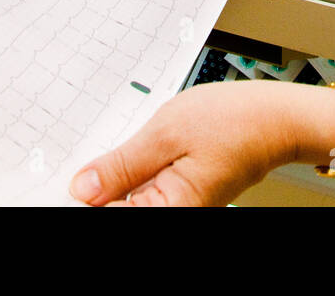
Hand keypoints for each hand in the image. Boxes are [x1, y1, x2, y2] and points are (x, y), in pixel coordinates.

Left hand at [69, 80, 327, 205]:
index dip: (80, 198)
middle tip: (85, 161)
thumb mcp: (166, 133)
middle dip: (95, 187)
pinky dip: (130, 173)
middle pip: (115, 209)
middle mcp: (173, 216)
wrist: (276, 118)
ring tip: (116, 151)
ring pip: (126, 200)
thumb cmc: (234, 122)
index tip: (58, 182)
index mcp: (167, 211)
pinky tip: (130, 152)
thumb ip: (121, 165)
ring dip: (111, 178)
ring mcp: (177, 207)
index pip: (106, 215)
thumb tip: (83, 189)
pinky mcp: (180, 196)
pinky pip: (142, 191)